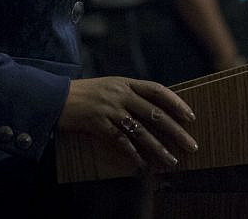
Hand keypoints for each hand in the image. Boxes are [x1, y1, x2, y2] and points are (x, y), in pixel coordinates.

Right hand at [58, 77, 197, 171]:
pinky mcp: (98, 123)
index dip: (176, 103)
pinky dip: (133, 154)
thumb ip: (131, 95)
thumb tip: (155, 110)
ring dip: (158, 148)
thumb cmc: (87, 93)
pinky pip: (120, 141)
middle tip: (191, 144)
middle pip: (155, 113)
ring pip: (141, 130)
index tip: (190, 116)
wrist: (56, 97)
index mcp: (126, 83)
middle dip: (176, 131)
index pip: (157, 90)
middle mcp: (121, 94)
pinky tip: (143, 165)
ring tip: (171, 160)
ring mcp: (110, 109)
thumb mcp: (111, 87)